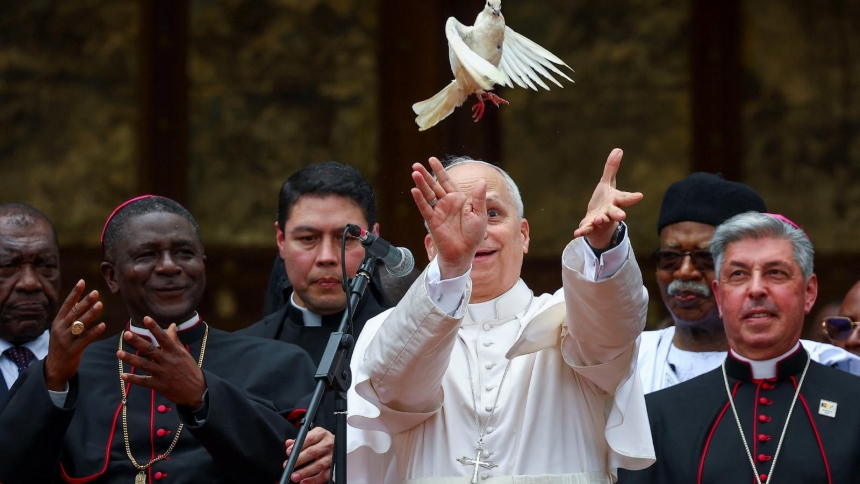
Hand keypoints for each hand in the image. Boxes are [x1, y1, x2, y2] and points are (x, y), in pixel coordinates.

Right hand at [44, 280, 105, 390]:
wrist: (54, 368)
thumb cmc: (61, 345)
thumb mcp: (61, 329)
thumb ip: (69, 316)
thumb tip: (77, 300)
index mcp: (57, 322)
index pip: (67, 304)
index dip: (74, 293)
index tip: (82, 281)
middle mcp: (60, 329)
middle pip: (74, 313)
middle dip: (85, 302)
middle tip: (96, 292)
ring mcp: (66, 340)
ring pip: (79, 324)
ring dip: (90, 314)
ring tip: (100, 304)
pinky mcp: (73, 350)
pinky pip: (85, 339)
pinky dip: (94, 332)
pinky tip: (103, 325)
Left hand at [116, 317, 206, 407]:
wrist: (196, 390)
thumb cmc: (190, 369)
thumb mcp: (184, 353)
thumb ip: (175, 339)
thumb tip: (172, 325)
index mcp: (174, 351)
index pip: (163, 337)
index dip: (154, 327)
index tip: (145, 318)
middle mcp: (168, 360)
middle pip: (150, 349)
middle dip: (138, 342)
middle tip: (127, 334)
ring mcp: (162, 373)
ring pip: (144, 364)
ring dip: (131, 358)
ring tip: (118, 353)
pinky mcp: (159, 385)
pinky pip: (144, 381)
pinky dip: (133, 378)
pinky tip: (123, 375)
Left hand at [284, 427, 333, 483]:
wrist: (336, 444)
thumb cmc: (321, 441)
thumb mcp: (311, 436)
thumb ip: (299, 440)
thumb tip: (289, 444)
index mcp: (321, 434)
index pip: (309, 439)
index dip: (298, 446)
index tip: (289, 453)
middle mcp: (328, 444)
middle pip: (313, 452)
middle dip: (299, 460)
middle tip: (288, 466)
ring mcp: (332, 456)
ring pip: (319, 465)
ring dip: (305, 472)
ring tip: (294, 476)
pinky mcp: (333, 467)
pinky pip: (324, 475)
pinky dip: (313, 480)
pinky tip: (304, 481)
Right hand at [411, 156, 487, 278]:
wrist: (465, 253)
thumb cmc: (473, 235)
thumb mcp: (480, 215)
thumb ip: (479, 198)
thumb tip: (482, 181)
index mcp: (459, 199)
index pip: (447, 181)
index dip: (439, 170)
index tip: (431, 160)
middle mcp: (447, 203)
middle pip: (434, 185)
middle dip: (426, 175)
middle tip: (416, 164)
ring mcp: (439, 211)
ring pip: (428, 194)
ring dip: (421, 184)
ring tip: (414, 172)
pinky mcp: (433, 221)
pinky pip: (425, 209)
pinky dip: (420, 200)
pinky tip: (414, 191)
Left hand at [574, 148, 642, 248]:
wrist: (598, 224)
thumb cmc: (605, 201)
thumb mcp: (607, 184)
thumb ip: (611, 169)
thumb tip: (618, 149)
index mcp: (615, 200)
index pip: (625, 198)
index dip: (632, 197)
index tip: (640, 196)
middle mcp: (610, 212)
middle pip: (615, 213)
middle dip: (619, 214)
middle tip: (623, 217)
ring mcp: (600, 220)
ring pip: (602, 221)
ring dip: (601, 220)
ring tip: (599, 218)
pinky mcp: (590, 227)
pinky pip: (586, 229)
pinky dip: (582, 231)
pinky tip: (576, 233)